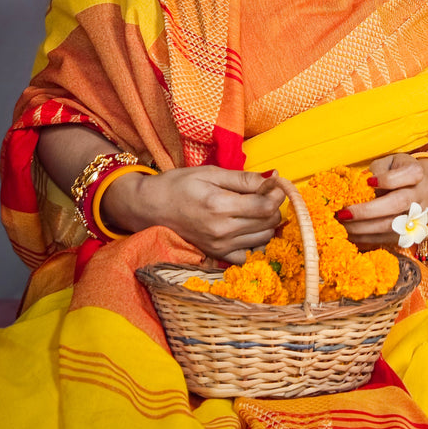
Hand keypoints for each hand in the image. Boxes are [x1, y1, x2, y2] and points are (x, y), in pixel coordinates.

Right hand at [103, 166, 284, 263]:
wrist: (149, 207)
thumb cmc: (179, 185)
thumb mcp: (211, 173)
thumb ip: (244, 179)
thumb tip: (274, 178)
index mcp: (221, 206)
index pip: (266, 206)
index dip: (278, 193)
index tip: (275, 183)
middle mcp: (222, 231)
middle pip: (268, 223)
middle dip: (274, 206)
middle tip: (266, 193)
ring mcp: (220, 247)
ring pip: (263, 239)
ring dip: (267, 223)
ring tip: (257, 208)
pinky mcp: (216, 255)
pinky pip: (248, 254)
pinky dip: (255, 242)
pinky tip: (248, 228)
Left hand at [339, 153, 427, 246]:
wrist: (422, 191)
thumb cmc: (398, 172)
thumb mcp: (390, 162)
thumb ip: (377, 169)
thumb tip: (360, 186)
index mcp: (417, 173)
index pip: (408, 175)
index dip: (388, 180)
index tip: (368, 182)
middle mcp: (421, 195)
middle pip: (398, 204)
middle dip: (368, 210)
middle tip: (344, 212)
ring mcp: (417, 217)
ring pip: (393, 226)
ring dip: (364, 228)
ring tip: (342, 224)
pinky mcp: (409, 233)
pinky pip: (388, 239)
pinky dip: (367, 238)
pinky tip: (350, 233)